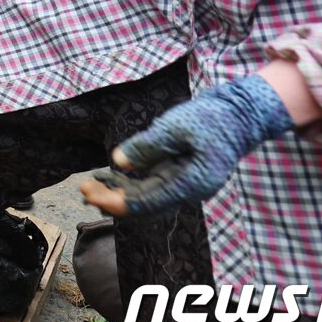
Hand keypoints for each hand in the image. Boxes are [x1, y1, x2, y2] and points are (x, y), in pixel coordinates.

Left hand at [80, 76, 293, 216]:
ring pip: (146, 200)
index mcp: (192, 184)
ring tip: (88, 186)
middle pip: (144, 206)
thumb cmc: (211, 118)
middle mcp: (188, 192)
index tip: (93, 194)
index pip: (148, 203)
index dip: (117, 201)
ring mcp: (183, 186)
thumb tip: (118, 161)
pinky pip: (150, 188)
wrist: (239, 115)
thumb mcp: (177, 126)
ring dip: (117, 194)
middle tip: (82, 190)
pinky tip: (107, 178)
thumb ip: (148, 146)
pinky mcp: (178, 177)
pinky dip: (128, 185)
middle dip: (112, 200)